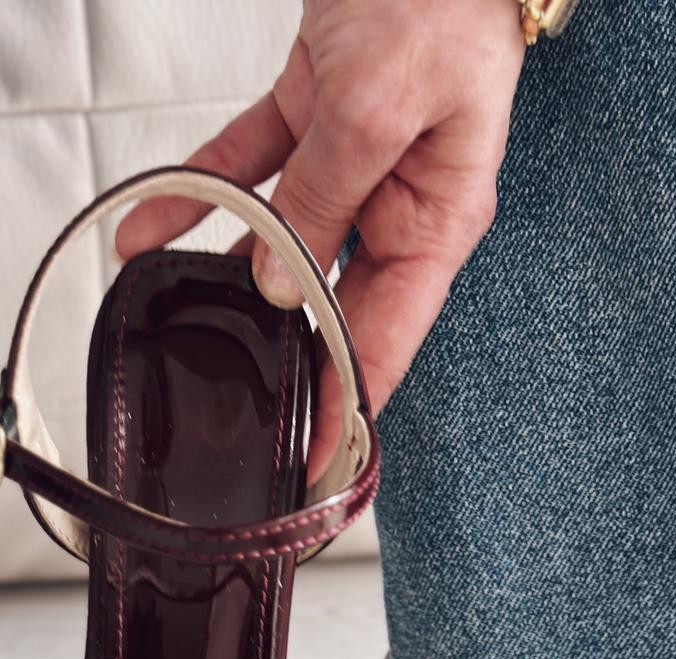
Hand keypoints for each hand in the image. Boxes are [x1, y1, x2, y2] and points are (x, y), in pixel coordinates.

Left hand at [116, 0, 524, 474]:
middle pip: (334, 298)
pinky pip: (252, 168)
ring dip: (224, 263)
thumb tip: (279, 278)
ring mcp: (357, 163)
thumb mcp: (379, 110)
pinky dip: (205, 190)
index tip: (320, 456)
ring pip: (283, 235)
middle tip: (247, 407)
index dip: (351, 402)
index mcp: (439, 220)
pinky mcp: (316, 118)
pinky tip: (161, 221)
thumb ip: (324, 200)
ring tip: (174, 302)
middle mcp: (399, 204)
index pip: (390, 338)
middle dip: (286, 348)